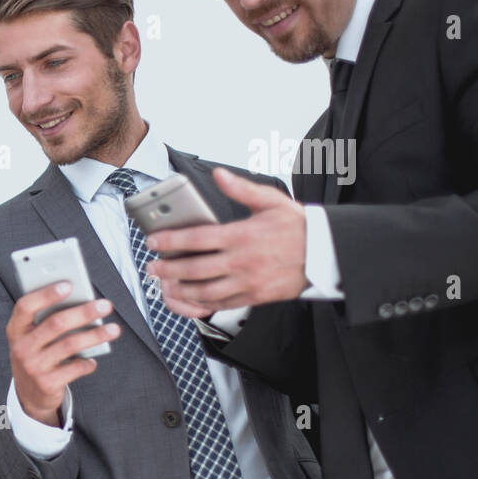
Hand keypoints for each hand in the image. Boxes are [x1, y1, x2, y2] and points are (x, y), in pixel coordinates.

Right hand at [7, 287, 118, 426]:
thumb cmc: (36, 355)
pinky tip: (93, 360)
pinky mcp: (47, 383)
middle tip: (105, 305)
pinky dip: (88, 363)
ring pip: (70, 345)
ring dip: (95, 335)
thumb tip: (82, 302)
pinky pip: (75, 368)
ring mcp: (33, 366)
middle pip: (55, 324)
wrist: (29, 395)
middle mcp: (21, 347)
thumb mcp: (32, 337)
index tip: (69, 284)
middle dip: (84, 312)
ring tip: (114, 329)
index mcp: (16, 329)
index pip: (26, 306)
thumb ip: (47, 320)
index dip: (46, 294)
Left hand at [145, 168, 307, 316]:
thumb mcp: (272, 201)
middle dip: (168, 268)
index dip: (171, 240)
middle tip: (151, 267)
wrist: (326, 255)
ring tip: (165, 284)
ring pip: (205, 291)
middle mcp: (242, 261)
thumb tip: (218, 174)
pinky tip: (189, 299)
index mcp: (243, 235)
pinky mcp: (254, 297)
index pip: (197, 238)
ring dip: (180, 289)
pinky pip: (222, 304)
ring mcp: (248, 282)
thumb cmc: (298, 227)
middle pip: (195, 268)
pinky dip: (201, 304)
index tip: (153, 241)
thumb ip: (241, 189)